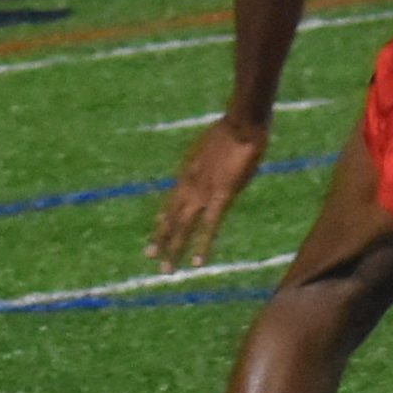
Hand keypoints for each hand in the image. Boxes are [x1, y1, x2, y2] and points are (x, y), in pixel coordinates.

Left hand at [150, 115, 267, 267]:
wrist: (241, 122)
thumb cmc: (235, 127)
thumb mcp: (217, 145)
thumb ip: (213, 160)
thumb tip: (217, 164)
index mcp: (188, 173)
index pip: (170, 202)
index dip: (162, 220)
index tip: (155, 234)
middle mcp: (188, 186)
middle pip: (171, 217)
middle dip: (161, 239)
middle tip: (151, 258)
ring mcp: (202, 193)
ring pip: (183, 227)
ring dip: (174, 249)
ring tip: (167, 270)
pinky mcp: (221, 197)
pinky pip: (209, 227)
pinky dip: (202, 246)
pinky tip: (198, 263)